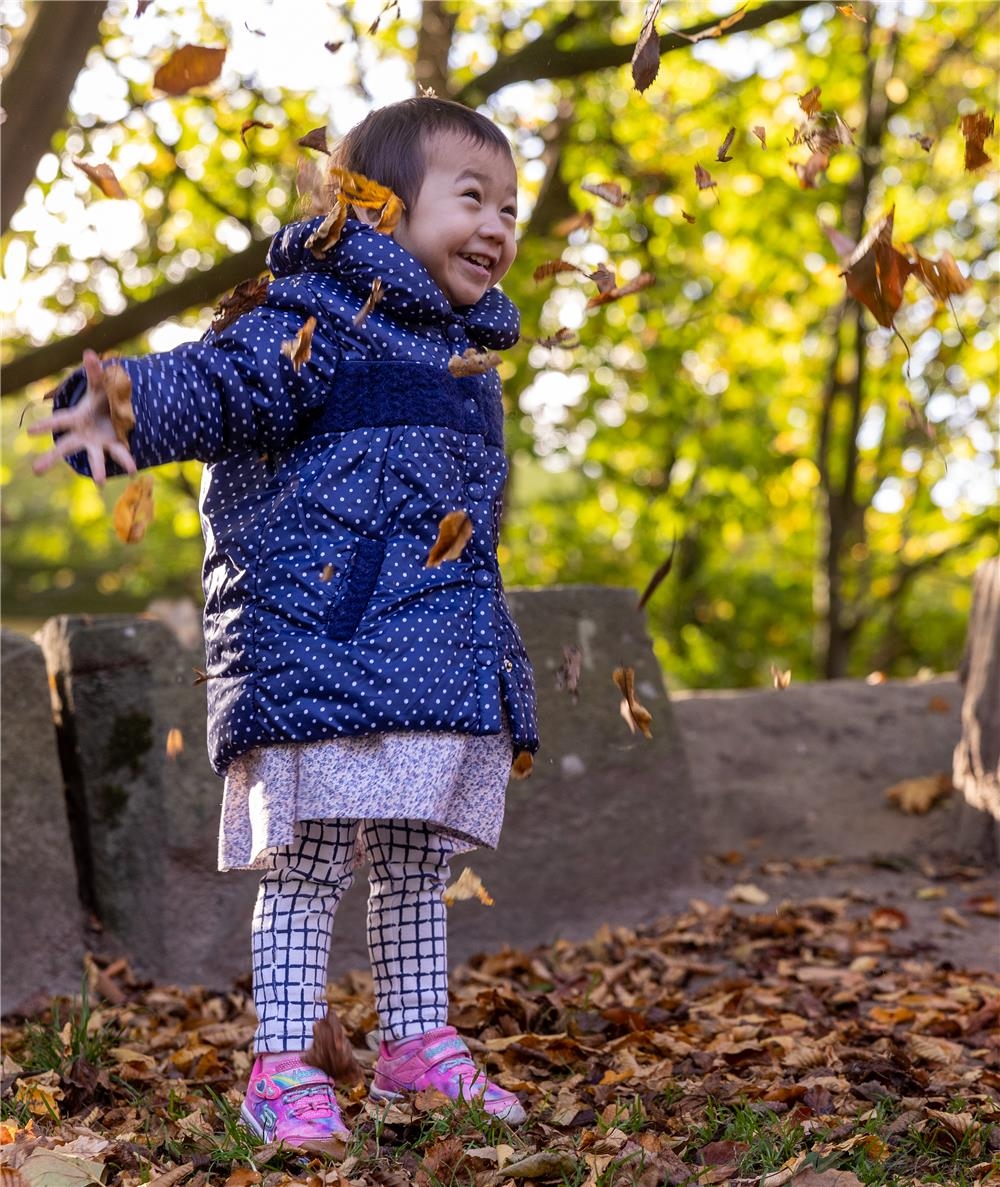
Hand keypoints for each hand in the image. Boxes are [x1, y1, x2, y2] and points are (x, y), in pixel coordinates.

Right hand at [29, 350, 137, 485]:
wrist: (118, 414)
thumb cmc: (103, 401)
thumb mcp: (100, 386)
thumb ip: (95, 373)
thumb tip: (89, 352)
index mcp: (77, 419)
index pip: (59, 421)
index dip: (45, 425)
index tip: (30, 432)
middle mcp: (84, 435)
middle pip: (65, 447)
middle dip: (51, 458)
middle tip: (36, 470)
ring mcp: (99, 444)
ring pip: (95, 459)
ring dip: (98, 470)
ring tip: (100, 483)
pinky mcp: (115, 448)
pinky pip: (121, 456)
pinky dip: (127, 462)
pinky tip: (132, 471)